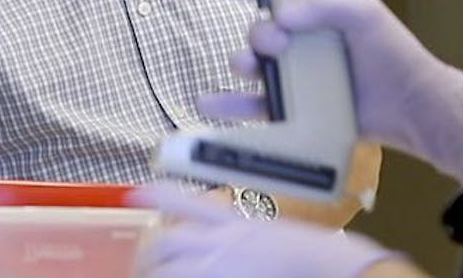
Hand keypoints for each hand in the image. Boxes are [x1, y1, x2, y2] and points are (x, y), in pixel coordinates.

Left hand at [131, 184, 397, 277]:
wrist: (327, 264)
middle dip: (150, 252)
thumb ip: (242, 235)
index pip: (188, 202)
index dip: (159, 196)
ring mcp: (222, 264)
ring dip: (155, 272)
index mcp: (235, 223)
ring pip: (171, 265)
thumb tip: (224, 241)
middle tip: (142, 263)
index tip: (135, 192)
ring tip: (146, 276)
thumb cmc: (308, 252)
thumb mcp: (270, 233)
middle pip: (169, 239)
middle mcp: (224, 241)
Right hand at [200, 0, 462, 183]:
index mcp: (321, 16)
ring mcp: (300, 79)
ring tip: (251, 66)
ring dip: (243, 61)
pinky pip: (258, 107)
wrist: (412, 106)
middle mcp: (305, 44)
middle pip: (263, 30)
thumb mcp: (364, 14)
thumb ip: (323, 5)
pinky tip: (211, 103)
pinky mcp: (297, 112)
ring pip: (255, 65)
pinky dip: (231, 105)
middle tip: (277, 43)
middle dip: (259, 32)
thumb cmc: (394, 55)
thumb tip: (279, 16)